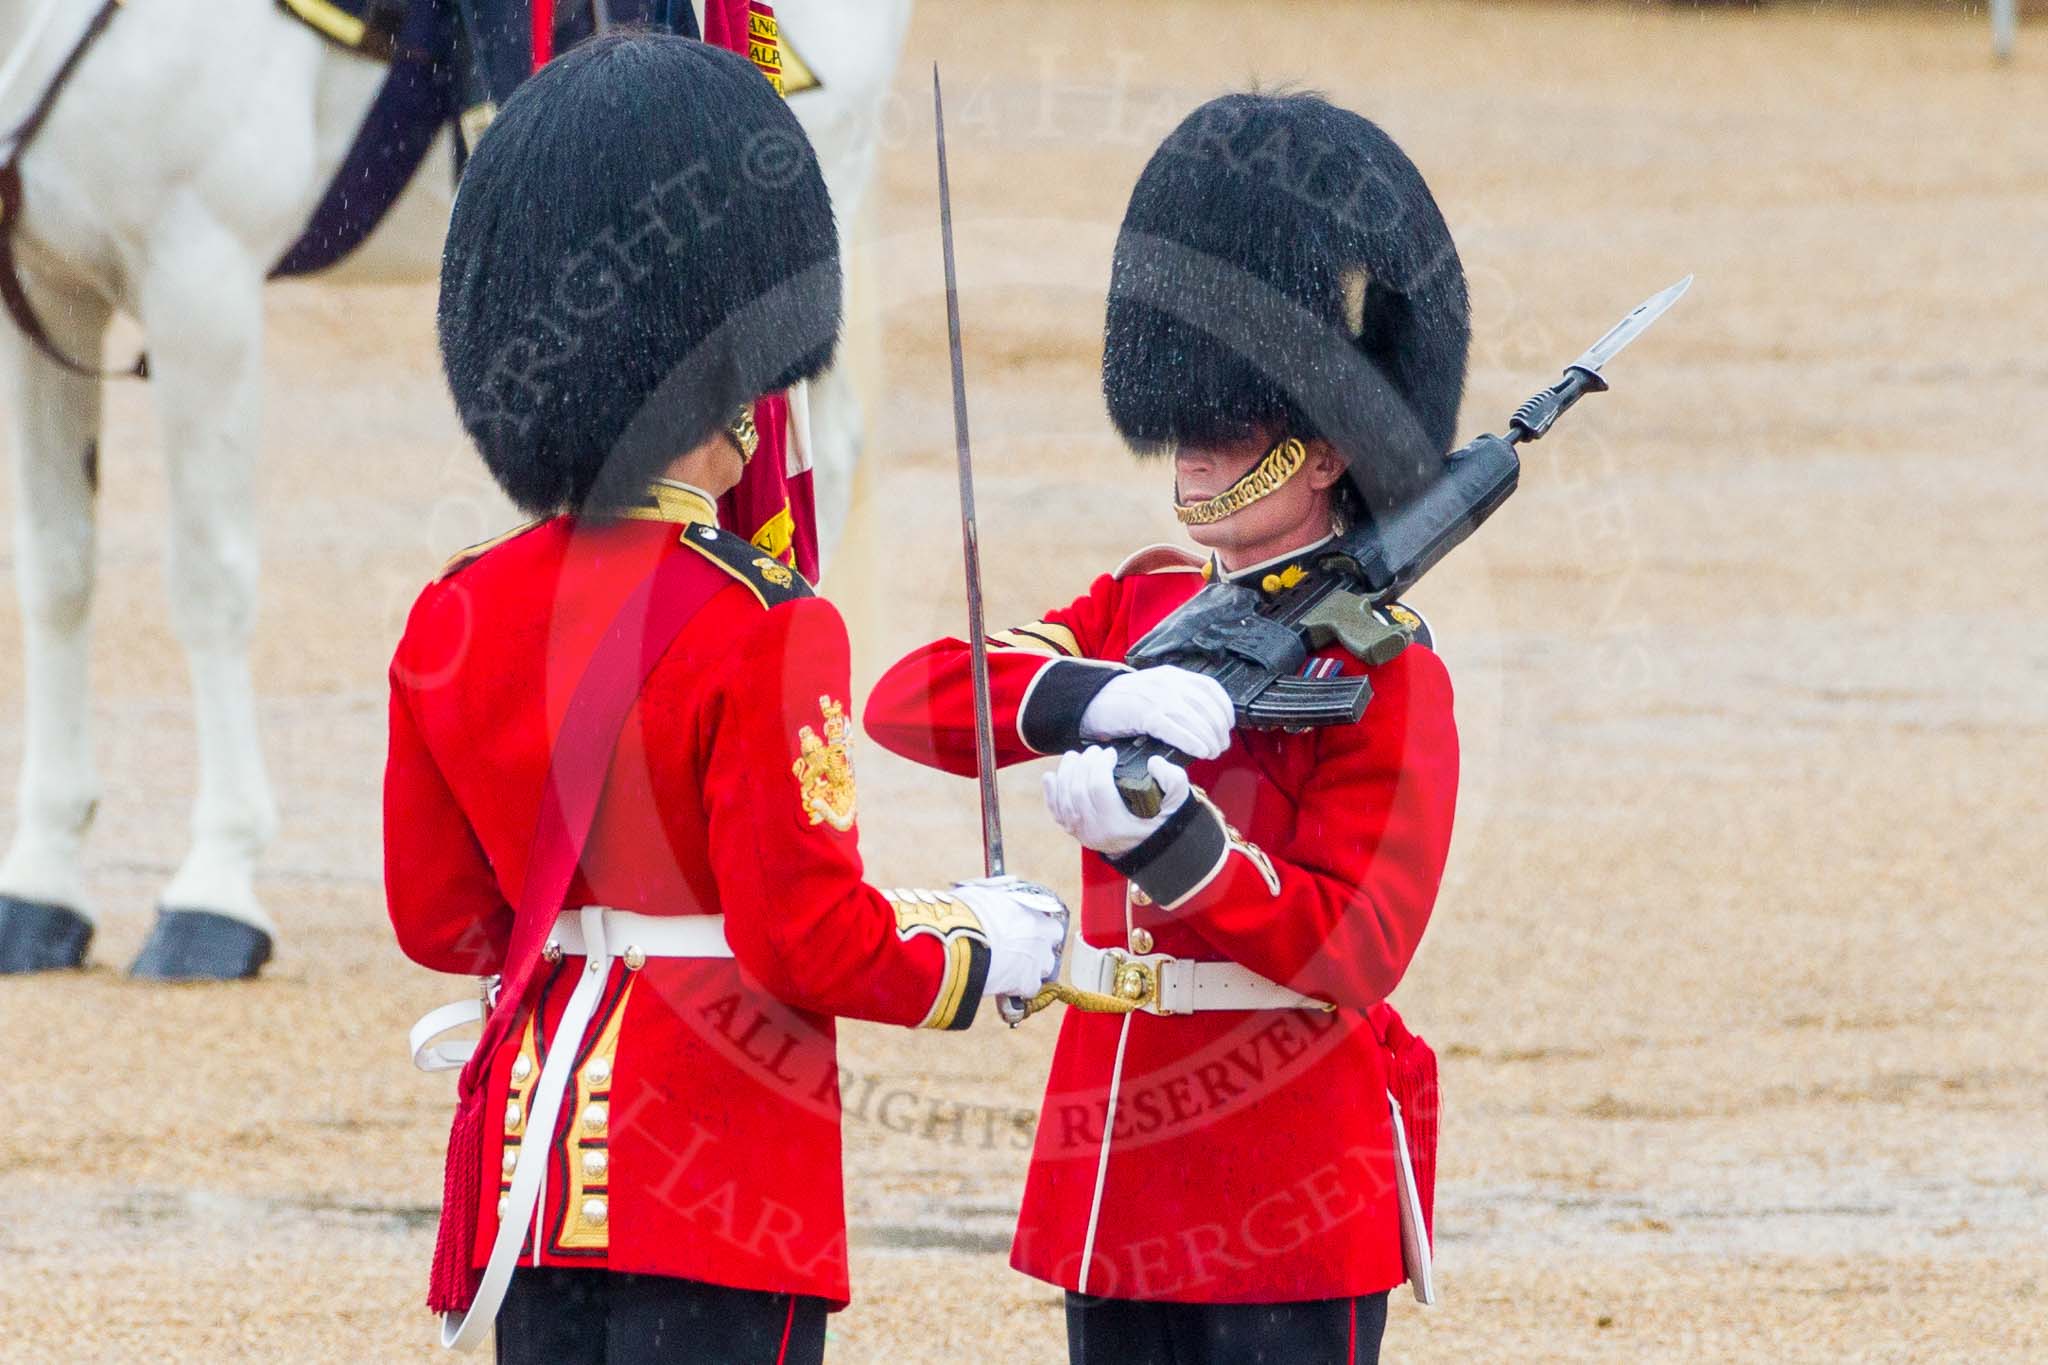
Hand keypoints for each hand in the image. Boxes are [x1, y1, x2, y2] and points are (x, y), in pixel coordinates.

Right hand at [951, 875, 1067, 997]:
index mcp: (1032, 912)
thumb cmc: (967, 914)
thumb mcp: (982, 893)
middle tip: (1020, 952)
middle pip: (1051, 947)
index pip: (1050, 924)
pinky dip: (1019, 989)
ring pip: (1044, 969)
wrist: (959, 942)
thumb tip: (1003, 886)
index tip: (1028, 933)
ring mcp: (1037, 960)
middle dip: (1039, 950)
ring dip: (1031, 970)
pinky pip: (1030, 989)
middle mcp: (1040, 936)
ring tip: (1010, 970)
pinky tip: (1004, 985)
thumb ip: (998, 893)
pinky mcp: (1026, 982)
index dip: (1040, 930)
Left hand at [1043, 746, 1189, 855]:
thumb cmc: (1163, 821)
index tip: (1111, 753)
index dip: (1100, 765)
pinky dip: (1051, 792)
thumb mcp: (1177, 801)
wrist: (1151, 847)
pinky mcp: (1075, 832)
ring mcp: (1083, 833)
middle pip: (1078, 791)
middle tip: (1095, 751)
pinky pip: (1056, 812)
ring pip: (1064, 799)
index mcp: (1119, 825)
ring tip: (1076, 756)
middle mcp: (1097, 832)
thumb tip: (1153, 763)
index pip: (1099, 789)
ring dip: (1066, 773)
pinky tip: (1052, 775)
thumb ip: (1172, 779)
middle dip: (1084, 765)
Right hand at [1078, 666, 1233, 759]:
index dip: (1224, 708)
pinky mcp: (1142, 713)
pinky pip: (1173, 728)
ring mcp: (1155, 697)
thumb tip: (1204, 725)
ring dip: (1208, 738)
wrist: (1090, 700)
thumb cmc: (1123, 702)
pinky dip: (1190, 740)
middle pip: (1206, 705)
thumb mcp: (1155, 692)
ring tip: (1212, 753)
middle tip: (1221, 746)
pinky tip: (1199, 751)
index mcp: (1172, 675)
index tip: (1228, 725)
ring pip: (1193, 718)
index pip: (1210, 688)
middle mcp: (1167, 682)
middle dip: (1218, 729)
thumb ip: (1177, 701)